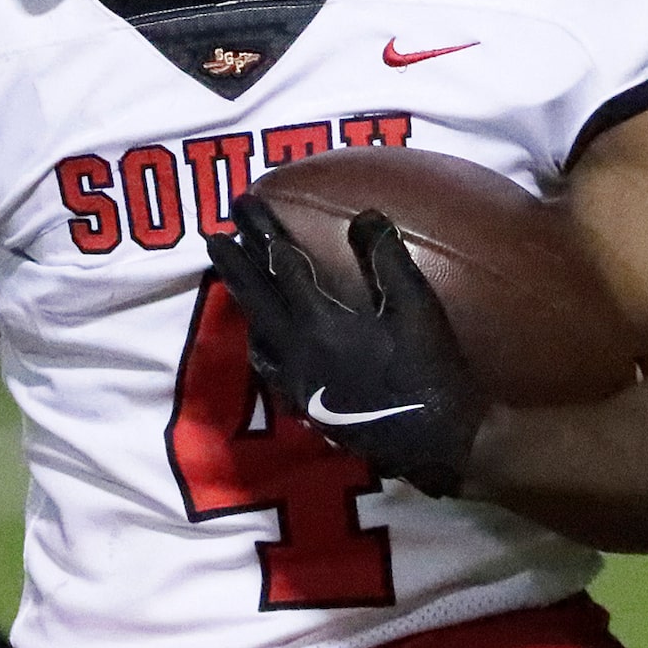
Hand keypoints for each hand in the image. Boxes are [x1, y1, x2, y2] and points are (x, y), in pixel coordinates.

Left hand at [205, 196, 480, 495]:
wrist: (434, 443)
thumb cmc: (430, 371)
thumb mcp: (417, 307)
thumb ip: (386, 258)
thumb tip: (363, 214)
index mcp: (320, 323)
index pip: (281, 264)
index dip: (262, 231)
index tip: (246, 204)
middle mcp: (296, 351)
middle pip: (255, 297)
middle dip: (234, 263)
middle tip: (213, 237)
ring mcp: (295, 381)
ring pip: (256, 331)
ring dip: (242, 300)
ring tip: (232, 278)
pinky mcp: (303, 403)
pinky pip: (267, 363)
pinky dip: (258, 338)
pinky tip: (262, 334)